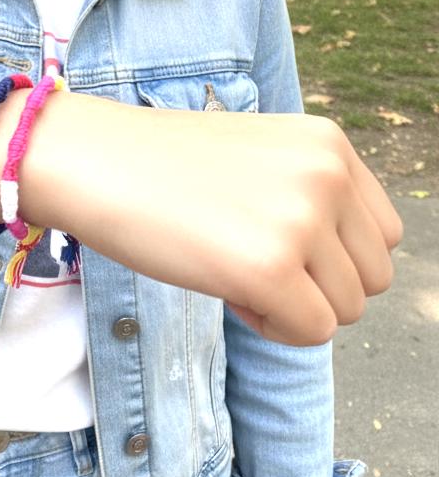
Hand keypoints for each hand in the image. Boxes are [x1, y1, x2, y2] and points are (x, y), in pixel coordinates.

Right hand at [18, 101, 401, 346]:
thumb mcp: (262, 157)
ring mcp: (301, 219)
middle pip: (373, 276)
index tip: (272, 240)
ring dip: (295, 306)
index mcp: (330, 144)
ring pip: (347, 309)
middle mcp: (328, 174)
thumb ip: (312, 195)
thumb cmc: (163, 165)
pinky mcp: (270, 267)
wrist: (92, 160)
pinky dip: (271, 326)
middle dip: (318, 285)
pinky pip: (310, 332)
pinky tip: (224, 287)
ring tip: (232, 267)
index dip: (332, 254)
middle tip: (248, 258)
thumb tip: (348, 270)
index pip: (383, 234)